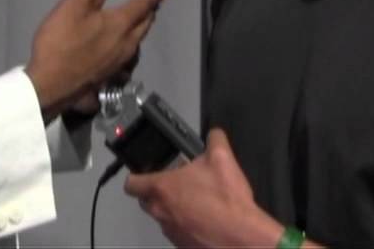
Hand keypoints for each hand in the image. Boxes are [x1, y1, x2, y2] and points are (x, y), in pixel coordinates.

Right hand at [25, 0, 162, 123]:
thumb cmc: (60, 41)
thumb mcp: (75, 5)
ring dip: (141, 31)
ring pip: (136, 44)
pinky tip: (124, 52)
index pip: (140, 6)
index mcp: (119, 24)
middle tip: (153, 7)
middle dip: (149, 14)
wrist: (49, 85)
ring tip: (141, 25)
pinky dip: (130, 49)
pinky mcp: (107, 77)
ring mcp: (117, 64)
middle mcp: (124, 44)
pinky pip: (127, 59)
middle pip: (143, 26)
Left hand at [124, 128, 283, 247]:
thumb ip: (214, 139)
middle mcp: (161, 212)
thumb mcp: (223, 158)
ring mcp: (171, 231)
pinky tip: (205, 216)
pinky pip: (177, 231)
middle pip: (146, 200)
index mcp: (162, 188)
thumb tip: (214, 135)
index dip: (136, 176)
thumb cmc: (227, 202)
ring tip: (195, 199)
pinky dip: (186, 223)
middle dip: (158, 191)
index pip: (131, 183)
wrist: (242, 239)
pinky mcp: (182, 245)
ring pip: (162, 216)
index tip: (143, 173)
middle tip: (177, 183)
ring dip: (173, 208)